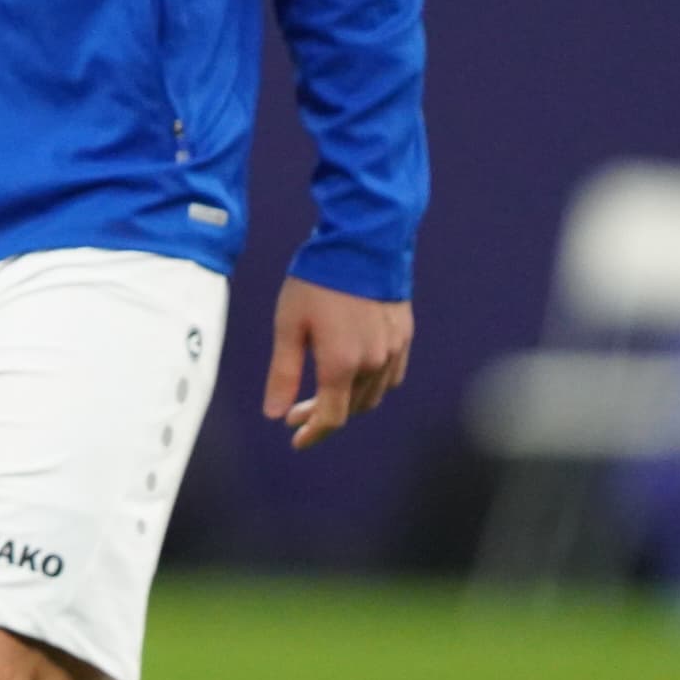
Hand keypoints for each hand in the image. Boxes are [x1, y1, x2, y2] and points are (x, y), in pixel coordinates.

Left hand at [265, 275, 411, 445]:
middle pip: (352, 408)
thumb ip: (283, 374)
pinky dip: (373, 384)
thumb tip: (275, 415)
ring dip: (348, 401)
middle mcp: (373, 363)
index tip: (296, 439)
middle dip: (323, 415)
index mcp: (341, 364)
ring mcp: (393, 350)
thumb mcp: (289, 325)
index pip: (331, 418)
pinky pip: (392, 374)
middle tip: (297, 411)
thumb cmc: (319, 280)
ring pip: (374, 394)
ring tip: (324, 393)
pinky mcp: (404, 335)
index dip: (312, 433)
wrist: (363, 241)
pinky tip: (355, 374)